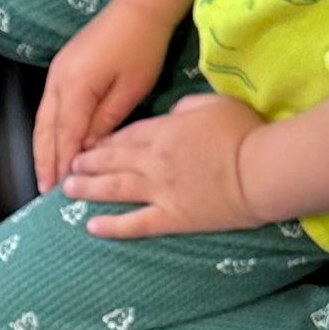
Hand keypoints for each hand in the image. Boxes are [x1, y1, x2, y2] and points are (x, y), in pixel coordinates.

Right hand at [35, 0, 175, 191]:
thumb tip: (88, 150)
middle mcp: (58, 82)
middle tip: (45, 190)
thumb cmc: (142, 47)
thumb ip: (106, 122)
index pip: (66, 135)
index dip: (63, 164)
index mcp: (76, 87)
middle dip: (45, 161)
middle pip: (46, 130)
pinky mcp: (61, 70)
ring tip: (44, 174)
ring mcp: (56, 74)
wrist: (138, 6)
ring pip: (42, 120)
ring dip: (42, 149)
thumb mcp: (131, 89)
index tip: (62, 190)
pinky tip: (51, 145)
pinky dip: (48, 131)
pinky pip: (48, 108)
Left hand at [70, 90, 265, 237]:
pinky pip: (134, 224)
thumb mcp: (214, 103)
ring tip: (68, 189)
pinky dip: (111, 226)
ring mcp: (159, 191)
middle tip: (70, 165)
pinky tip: (91, 226)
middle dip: (88, 162)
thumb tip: (171, 114)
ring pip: (114, 189)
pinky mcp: (171, 218)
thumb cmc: (244, 133)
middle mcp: (153, 161)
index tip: (90, 143)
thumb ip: (186, 106)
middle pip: (112, 160)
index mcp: (164, 131)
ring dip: (88, 189)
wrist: (261, 170)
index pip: (125, 135)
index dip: (105, 141)